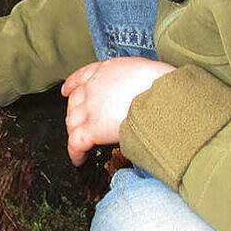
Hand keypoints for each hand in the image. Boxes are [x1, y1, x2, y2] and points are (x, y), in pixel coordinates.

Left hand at [61, 57, 175, 165]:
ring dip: (74, 132)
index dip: (72, 85)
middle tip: (81, 123)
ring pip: (72, 121)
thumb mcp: (144, 73)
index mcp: (107, 71)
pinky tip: (78, 159)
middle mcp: (94, 87)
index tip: (67, 90)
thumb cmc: (162, 83)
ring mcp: (91, 108)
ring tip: (79, 142)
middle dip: (75, 112)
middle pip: (74, 101)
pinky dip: (75, 152)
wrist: (162, 94)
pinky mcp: (93, 128)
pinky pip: (76, 142)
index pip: (82, 76)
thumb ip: (133, 82)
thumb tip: (138, 95)